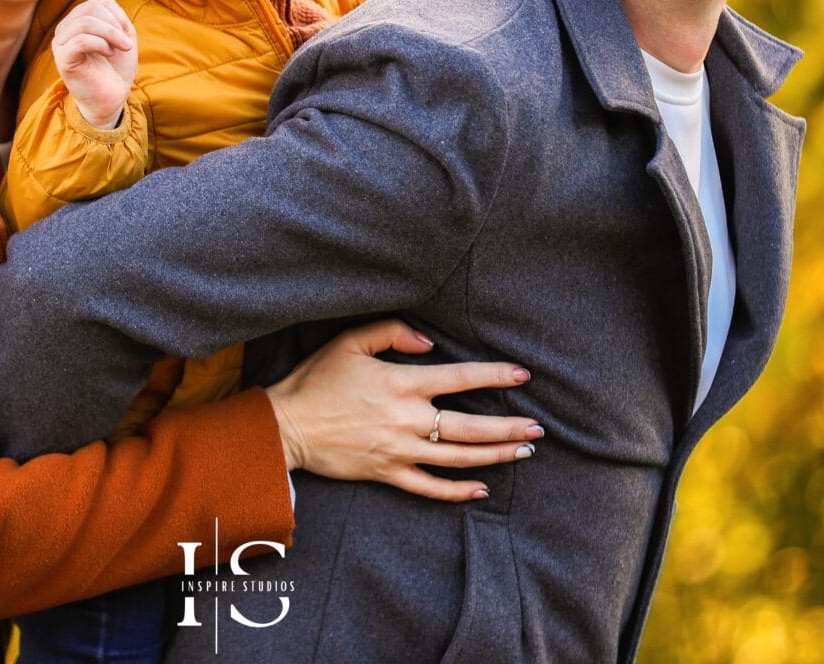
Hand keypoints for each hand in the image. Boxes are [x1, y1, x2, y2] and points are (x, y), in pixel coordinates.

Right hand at [52, 0, 136, 128]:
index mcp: (77, 22)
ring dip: (110, 34)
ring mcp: (60, 44)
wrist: (112, 98)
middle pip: (90, 8)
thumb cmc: (116, 68)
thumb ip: (116, 17)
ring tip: (122, 48)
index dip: (117, 16)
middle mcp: (65, 30)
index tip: (126, 36)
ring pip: (84, 22)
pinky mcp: (62, 59)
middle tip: (127, 44)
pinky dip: (101, 43)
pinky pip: (80, 40)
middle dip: (114, 24)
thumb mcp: (122, 37)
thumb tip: (105, 4)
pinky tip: (109, 54)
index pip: (96, 3)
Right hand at [264, 319, 539, 502]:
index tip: (522, 376)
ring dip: (495, 456)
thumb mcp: (349, 342)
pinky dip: (457, 491)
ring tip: (523, 452)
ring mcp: (399, 450)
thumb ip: (393, 332)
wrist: (285, 426)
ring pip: (458, 457)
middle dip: (508, 428)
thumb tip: (430, 342)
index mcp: (400, 383)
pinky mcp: (387, 474)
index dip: (493, 376)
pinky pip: (429, 487)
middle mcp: (407, 419)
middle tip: (538, 428)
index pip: (458, 378)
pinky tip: (481, 489)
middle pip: (469, 427)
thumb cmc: (316, 379)